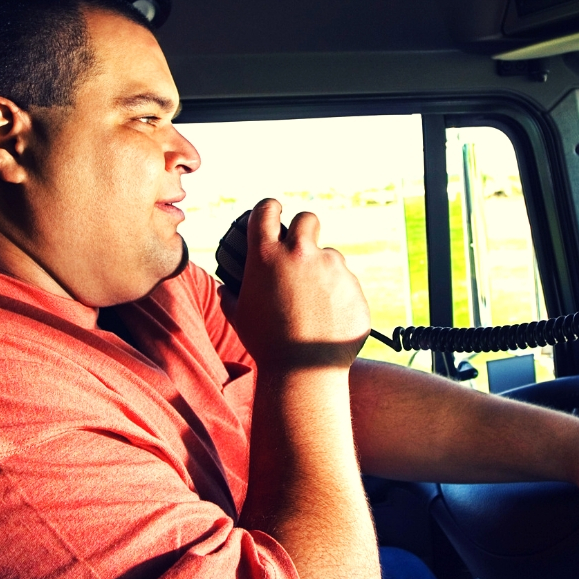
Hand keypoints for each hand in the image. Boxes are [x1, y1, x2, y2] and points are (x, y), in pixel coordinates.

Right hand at [231, 199, 370, 372]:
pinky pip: (346, 283)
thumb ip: (231, 295)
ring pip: (330, 256)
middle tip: (301, 250)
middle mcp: (300, 253)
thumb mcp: (239, 316)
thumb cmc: (266, 343)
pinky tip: (329, 319)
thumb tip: (225, 289)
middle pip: (307, 219)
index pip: (267, 208)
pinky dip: (339, 296)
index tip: (274, 212)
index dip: (270, 208)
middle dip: (305, 229)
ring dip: (323, 271)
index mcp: (266, 255)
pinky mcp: (353, 285)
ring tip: (314, 304)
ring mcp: (331, 268)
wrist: (303, 369)